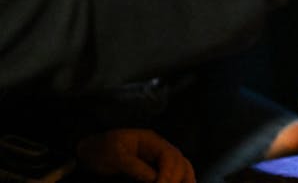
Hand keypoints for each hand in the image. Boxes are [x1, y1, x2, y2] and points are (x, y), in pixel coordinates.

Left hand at [76, 129, 193, 182]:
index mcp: (152, 141)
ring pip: (184, 168)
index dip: (169, 173)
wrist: (90, 153)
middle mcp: (161, 149)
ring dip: (185, 180)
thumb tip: (154, 179)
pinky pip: (177, 174)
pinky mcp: (157, 169)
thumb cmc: (102, 151)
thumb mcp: (116, 157)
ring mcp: (160, 159)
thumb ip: (135, 167)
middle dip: (176, 179)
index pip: (169, 156)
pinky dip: (182, 180)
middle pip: (180, 162)